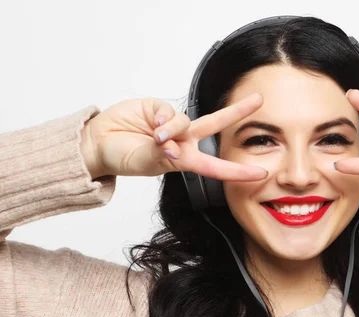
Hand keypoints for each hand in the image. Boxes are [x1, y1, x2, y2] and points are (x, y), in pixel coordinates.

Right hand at [81, 94, 268, 180]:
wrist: (97, 143)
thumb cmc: (123, 157)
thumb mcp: (145, 163)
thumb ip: (160, 153)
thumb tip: (172, 144)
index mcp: (185, 160)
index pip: (216, 166)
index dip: (238, 171)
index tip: (261, 174)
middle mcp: (183, 140)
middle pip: (216, 124)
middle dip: (237, 111)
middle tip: (259, 100)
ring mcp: (172, 123)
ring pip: (187, 120)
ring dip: (173, 129)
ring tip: (156, 138)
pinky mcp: (158, 107)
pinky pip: (168, 111)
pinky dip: (161, 118)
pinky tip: (150, 124)